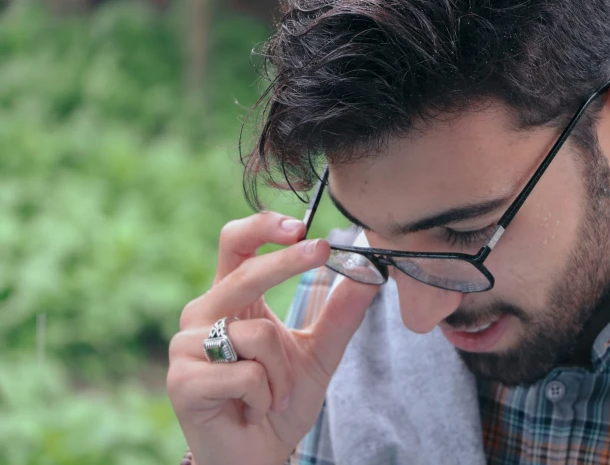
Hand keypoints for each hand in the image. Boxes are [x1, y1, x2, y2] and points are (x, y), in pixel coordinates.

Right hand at [167, 212, 379, 464]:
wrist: (258, 456)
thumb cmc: (280, 402)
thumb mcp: (318, 353)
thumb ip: (339, 315)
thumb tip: (369, 275)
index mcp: (230, 300)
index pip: (235, 244)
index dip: (262, 226)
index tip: (302, 225)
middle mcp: (202, 315)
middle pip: (243, 273)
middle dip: (286, 261)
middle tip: (321, 250)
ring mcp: (186, 348)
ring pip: (255, 334)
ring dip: (282, 371)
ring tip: (273, 395)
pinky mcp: (183, 382)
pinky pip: (245, 374)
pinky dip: (265, 396)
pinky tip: (253, 410)